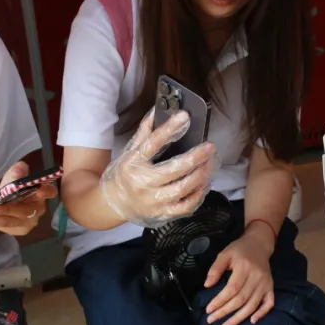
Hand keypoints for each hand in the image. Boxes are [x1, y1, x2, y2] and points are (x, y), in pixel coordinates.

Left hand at [0, 161, 56, 235]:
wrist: (8, 202)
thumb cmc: (14, 188)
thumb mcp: (12, 177)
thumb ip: (16, 172)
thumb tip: (20, 170)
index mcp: (40, 194)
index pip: (50, 192)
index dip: (46, 192)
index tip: (39, 190)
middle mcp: (37, 210)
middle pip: (24, 211)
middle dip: (7, 209)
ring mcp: (28, 222)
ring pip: (9, 221)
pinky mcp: (18, 230)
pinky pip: (1, 226)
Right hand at [100, 109, 217, 227]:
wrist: (114, 203)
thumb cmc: (125, 174)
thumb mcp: (129, 151)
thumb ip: (145, 132)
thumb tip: (157, 111)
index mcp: (133, 163)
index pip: (152, 143)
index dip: (169, 129)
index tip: (184, 117)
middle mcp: (142, 182)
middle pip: (173, 169)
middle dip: (195, 157)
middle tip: (209, 147)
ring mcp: (152, 200)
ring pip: (182, 189)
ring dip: (200, 175)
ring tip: (209, 164)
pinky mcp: (161, 213)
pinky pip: (185, 207)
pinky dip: (197, 196)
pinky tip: (203, 184)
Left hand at [203, 226, 276, 324]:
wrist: (259, 244)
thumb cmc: (239, 250)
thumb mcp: (224, 254)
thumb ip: (215, 269)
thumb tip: (206, 285)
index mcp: (245, 267)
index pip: (232, 289)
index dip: (220, 301)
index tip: (208, 310)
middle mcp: (257, 277)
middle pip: (241, 299)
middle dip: (225, 312)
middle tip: (211, 320)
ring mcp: (266, 283)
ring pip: (252, 305)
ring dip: (238, 318)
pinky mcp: (270, 287)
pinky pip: (269, 303)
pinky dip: (262, 313)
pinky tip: (253, 321)